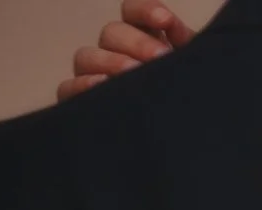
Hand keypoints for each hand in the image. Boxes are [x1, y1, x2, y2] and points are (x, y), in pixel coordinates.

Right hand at [57, 0, 199, 101]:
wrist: (182, 144)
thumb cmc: (187, 101)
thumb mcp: (193, 73)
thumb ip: (187, 47)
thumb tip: (172, 28)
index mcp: (143, 39)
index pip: (133, 11)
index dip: (145, 10)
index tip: (166, 21)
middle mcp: (115, 52)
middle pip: (112, 32)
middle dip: (137, 42)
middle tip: (161, 58)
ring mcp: (94, 75)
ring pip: (87, 56)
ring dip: (111, 62)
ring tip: (134, 74)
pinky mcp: (81, 102)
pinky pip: (68, 88)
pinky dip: (81, 85)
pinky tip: (101, 86)